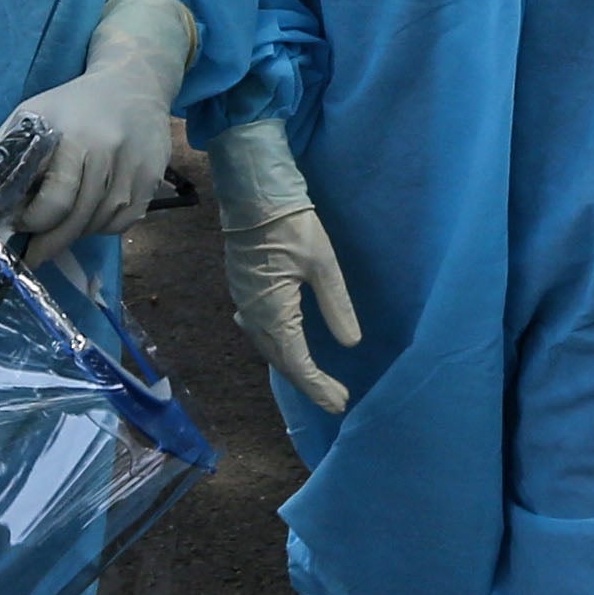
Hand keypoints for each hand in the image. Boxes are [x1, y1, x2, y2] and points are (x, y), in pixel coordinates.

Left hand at [0, 0, 195, 266]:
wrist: (134, 82)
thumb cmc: (73, 103)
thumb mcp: (32, 113)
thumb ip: (6, 151)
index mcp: (74, 136)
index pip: (55, 200)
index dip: (33, 222)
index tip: (19, 226)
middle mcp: (109, 153)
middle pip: (78, 219)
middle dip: (51, 243)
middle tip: (34, 255)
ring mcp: (136, 168)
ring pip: (101, 224)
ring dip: (76, 233)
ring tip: (60, 228)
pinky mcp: (153, 179)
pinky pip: (124, 221)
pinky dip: (103, 226)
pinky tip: (90, 215)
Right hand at [209, 118, 360, 413]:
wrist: (253, 192)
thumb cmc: (293, 224)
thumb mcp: (324, 264)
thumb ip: (336, 306)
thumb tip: (351, 344)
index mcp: (273, 311)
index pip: (296, 362)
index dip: (318, 386)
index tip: (340, 402)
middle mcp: (253, 314)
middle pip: (280, 360)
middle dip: (308, 382)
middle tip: (336, 399)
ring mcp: (243, 302)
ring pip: (268, 346)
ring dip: (291, 366)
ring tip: (316, 380)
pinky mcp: (243, 289)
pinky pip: (259, 331)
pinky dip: (278, 347)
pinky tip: (286, 345)